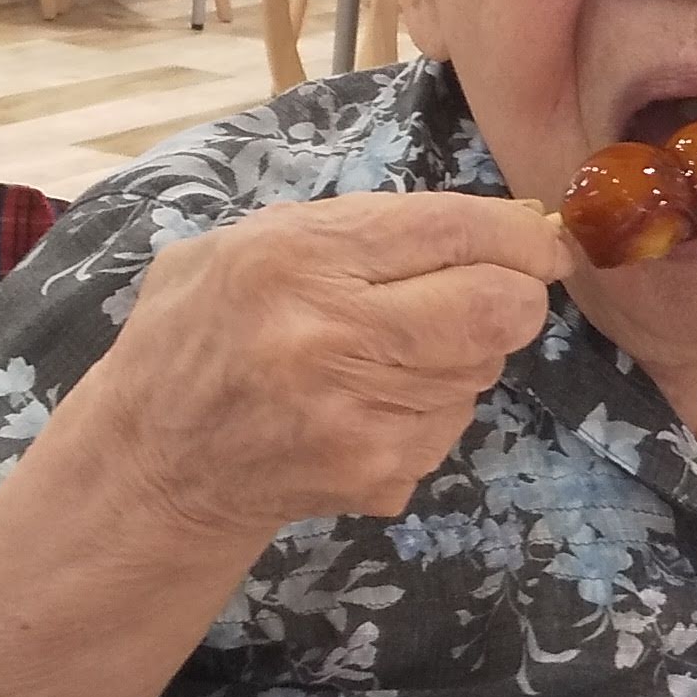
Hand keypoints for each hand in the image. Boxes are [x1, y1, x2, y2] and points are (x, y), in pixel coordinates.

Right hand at [95, 190, 562, 548]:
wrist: (153, 460)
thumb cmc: (202, 331)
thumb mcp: (250, 242)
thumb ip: (358, 225)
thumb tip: (495, 224)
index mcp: (296, 256)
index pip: (450, 229)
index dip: (518, 235)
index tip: (543, 240)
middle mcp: (328, 333)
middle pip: (496, 308)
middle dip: (518, 295)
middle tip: (500, 292)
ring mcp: (355, 413)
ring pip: (481, 368)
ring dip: (464, 354)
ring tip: (394, 351)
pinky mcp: (374, 472)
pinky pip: (451, 423)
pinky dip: (432, 408)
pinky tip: (370, 405)